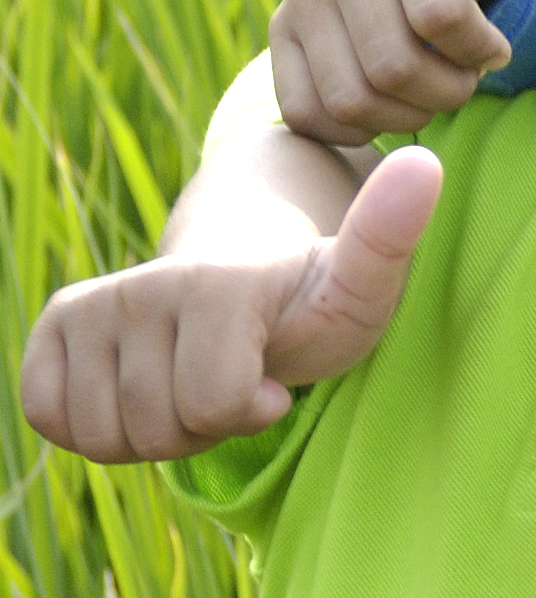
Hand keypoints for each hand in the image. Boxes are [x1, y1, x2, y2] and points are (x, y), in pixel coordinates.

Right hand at [18, 148, 442, 462]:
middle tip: (236, 381)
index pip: (217, 401)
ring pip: (103, 434)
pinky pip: (50, 417)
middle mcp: (144, 284)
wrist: (248, 278)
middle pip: (159, 427)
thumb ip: (388, 235)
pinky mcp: (55, 325)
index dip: (251, 410)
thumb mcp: (364, 281)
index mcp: (220, 279)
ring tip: (197, 382)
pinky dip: (96, 426)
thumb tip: (424, 163)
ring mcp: (91, 303)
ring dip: (155, 433)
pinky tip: (145, 391)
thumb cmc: (311, 297)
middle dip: (204, 427)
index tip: (276, 381)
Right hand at [270, 0, 535, 140]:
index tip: (497, 44)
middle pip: (398, 67)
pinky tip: (388, 100)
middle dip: (450, 88)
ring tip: (432, 86)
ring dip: (408, 111)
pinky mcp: (280, 37)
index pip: (443, 17)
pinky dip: (355, 124)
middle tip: (467, 76)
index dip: (482, 48)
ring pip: (354, 97)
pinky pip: (308, 112)